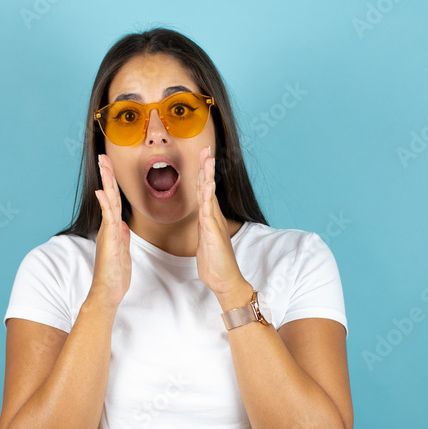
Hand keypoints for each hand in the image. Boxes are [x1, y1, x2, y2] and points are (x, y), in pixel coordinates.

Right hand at [89, 154, 131, 310]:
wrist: (108, 291)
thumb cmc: (115, 274)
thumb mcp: (123, 251)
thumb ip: (122, 236)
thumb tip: (124, 225)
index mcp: (115, 228)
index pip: (115, 200)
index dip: (114, 183)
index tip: (111, 166)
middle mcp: (109, 227)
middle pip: (109, 195)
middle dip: (107, 175)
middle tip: (104, 155)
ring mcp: (108, 233)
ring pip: (108, 202)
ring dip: (106, 182)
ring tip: (103, 164)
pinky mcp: (109, 241)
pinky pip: (108, 219)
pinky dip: (105, 205)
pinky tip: (101, 192)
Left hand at [195, 146, 250, 307]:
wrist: (225, 281)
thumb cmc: (215, 266)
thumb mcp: (205, 245)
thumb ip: (204, 233)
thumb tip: (204, 228)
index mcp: (209, 219)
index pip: (204, 192)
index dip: (202, 174)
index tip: (202, 158)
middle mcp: (212, 217)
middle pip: (207, 187)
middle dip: (206, 166)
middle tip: (206, 148)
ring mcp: (213, 223)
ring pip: (208, 194)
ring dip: (207, 174)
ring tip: (208, 157)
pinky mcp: (212, 231)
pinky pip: (208, 209)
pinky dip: (207, 194)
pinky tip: (207, 182)